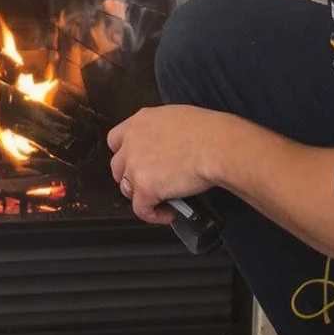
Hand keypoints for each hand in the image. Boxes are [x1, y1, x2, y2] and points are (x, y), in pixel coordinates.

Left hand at [106, 105, 229, 224]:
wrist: (217, 146)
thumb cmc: (210, 131)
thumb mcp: (178, 118)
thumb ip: (162, 131)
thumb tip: (166, 144)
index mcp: (141, 121)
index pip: (116, 140)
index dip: (125, 155)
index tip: (134, 162)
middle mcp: (133, 142)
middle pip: (118, 166)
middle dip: (132, 177)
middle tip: (149, 182)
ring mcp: (135, 165)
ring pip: (127, 188)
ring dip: (141, 195)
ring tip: (161, 199)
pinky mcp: (145, 187)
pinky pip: (141, 209)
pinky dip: (153, 215)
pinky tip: (167, 213)